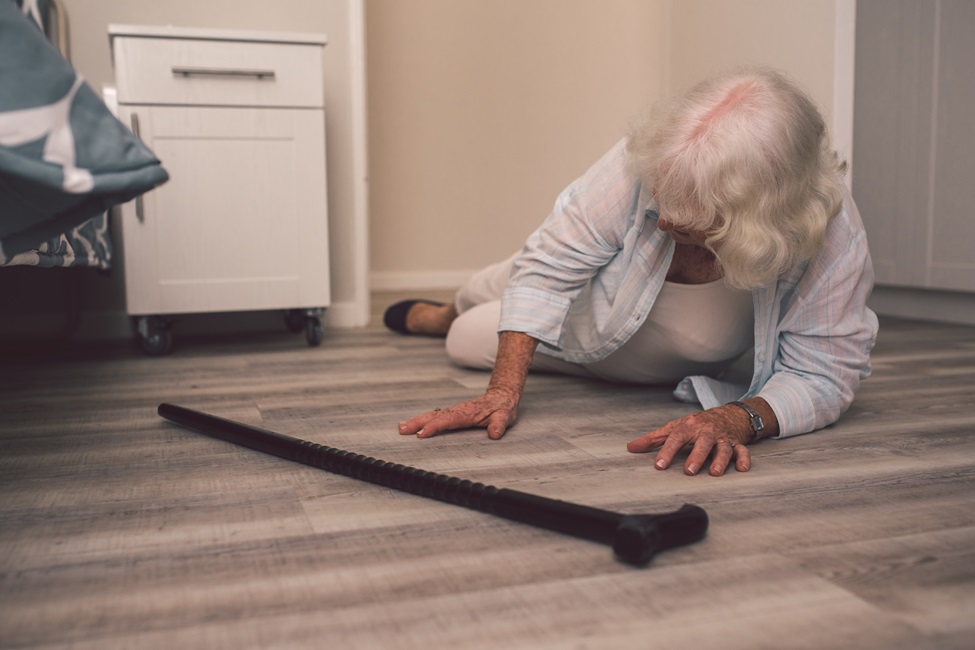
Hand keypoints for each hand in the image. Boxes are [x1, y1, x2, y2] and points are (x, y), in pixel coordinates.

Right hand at [398, 387, 519, 439]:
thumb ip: (499, 425)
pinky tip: (412, 424)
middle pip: (434, 416)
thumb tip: (495, 434)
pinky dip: (421, 420)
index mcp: (467, 413)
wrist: (501, 396)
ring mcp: (453, 411)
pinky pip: (434, 416)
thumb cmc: (502, 408)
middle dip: (417, 422)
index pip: (447, 420)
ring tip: (401, 427)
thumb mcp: (505, 417)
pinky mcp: (451, 413)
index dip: (434, 427)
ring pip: (431, 415)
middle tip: (402, 430)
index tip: (421, 434)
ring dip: (416, 421)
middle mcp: (457, 411)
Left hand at [626, 405, 754, 475]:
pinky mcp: (737, 444)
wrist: (729, 414)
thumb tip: (631, 447)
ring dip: (720, 460)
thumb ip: (654, 439)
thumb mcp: (675, 427)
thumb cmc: (697, 424)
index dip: (667, 451)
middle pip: (702, 442)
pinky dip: (744, 459)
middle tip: (689, 471)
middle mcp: (707, 431)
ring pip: (723, 448)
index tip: (659, 465)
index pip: (676, 437)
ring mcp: (723, 438)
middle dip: (696, 456)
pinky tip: (742, 469)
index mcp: (690, 426)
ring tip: (715, 473)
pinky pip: (743, 451)